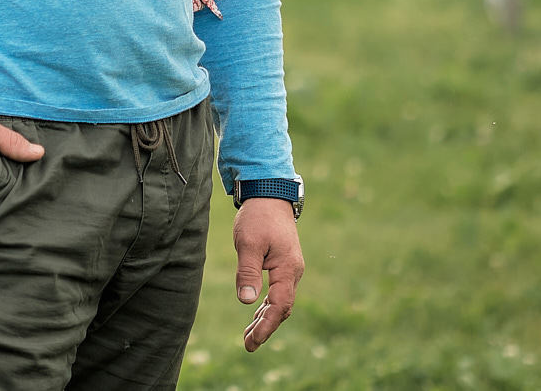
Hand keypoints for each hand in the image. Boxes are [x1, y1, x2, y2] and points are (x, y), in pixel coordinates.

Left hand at [234, 199, 303, 351]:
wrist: (270, 195)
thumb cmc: (258, 217)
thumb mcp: (248, 242)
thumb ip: (247, 272)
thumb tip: (247, 302)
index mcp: (287, 269)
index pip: (279, 306)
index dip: (266, 326)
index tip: (252, 341)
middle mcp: (293, 272)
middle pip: (282, 308)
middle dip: (265, 328)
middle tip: (248, 345)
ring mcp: (289, 269)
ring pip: (280, 302)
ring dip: (266, 319)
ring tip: (248, 337)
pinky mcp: (283, 265)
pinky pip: (278, 292)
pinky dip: (267, 305)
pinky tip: (256, 313)